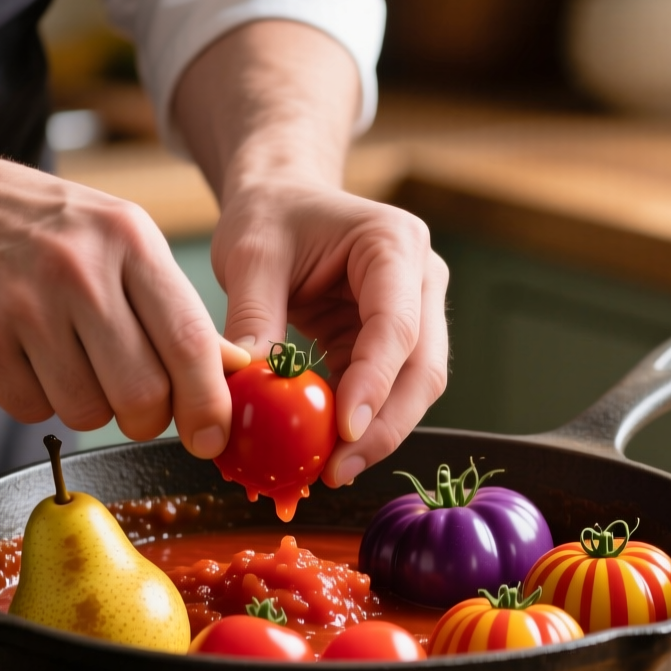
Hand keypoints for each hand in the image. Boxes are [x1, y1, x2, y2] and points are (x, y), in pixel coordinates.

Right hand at [0, 154, 250, 451]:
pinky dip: (32, 397)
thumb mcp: (120, 241)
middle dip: (145, 418)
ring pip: (85, 412)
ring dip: (84, 405)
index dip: (208, 404)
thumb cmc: (43, 228)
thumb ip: (174, 308)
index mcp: (130, 240)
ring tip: (64, 357)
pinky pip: (29, 408)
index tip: (211, 437)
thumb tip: (233, 372)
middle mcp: (78, 269)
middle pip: (141, 394)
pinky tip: (21, 353)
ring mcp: (22, 303)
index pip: (189, 342)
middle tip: (134, 403)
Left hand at [210, 181, 448, 486]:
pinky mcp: (396, 342)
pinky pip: (390, 391)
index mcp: (393, 243)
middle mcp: (420, 278)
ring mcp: (417, 312)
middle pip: (423, 367)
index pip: (395, 325)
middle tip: (337, 470)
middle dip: (384, 426)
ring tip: (330, 470)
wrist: (283, 199)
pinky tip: (328, 450)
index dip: (375, 383)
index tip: (344, 431)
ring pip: (416, 388)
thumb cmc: (270, 215)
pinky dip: (362, 424)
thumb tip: (247, 392)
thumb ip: (253, 320)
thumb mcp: (249, 256)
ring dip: (377, 433)